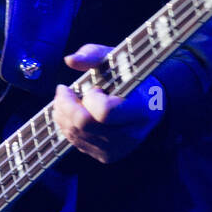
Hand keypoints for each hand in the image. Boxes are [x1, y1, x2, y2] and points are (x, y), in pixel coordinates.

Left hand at [53, 43, 165, 164]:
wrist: (149, 103)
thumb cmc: (130, 77)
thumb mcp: (116, 59)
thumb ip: (93, 54)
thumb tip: (70, 60)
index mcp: (140, 110)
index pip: (105, 112)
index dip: (90, 98)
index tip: (92, 87)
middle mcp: (131, 135)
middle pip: (84, 125)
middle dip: (66, 104)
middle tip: (64, 90)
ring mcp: (118, 149)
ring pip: (75, 135)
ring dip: (62, 114)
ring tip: (66, 99)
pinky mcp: (107, 156)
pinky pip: (76, 143)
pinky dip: (67, 126)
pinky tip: (72, 113)